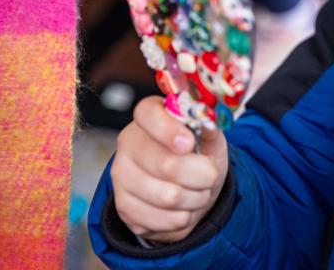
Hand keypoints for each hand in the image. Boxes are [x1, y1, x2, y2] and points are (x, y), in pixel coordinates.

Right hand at [111, 96, 229, 243]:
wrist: (188, 191)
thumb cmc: (198, 158)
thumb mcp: (210, 140)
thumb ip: (211, 130)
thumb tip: (210, 123)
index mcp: (148, 118)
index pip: (148, 114)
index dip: (168, 129)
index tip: (189, 144)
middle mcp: (128, 143)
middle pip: (166, 164)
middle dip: (201, 176)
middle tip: (209, 176)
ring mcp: (122, 175)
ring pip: (167, 196)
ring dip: (195, 199)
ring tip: (199, 193)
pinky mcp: (123, 206)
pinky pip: (160, 219)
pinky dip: (182, 218)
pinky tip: (184, 209)